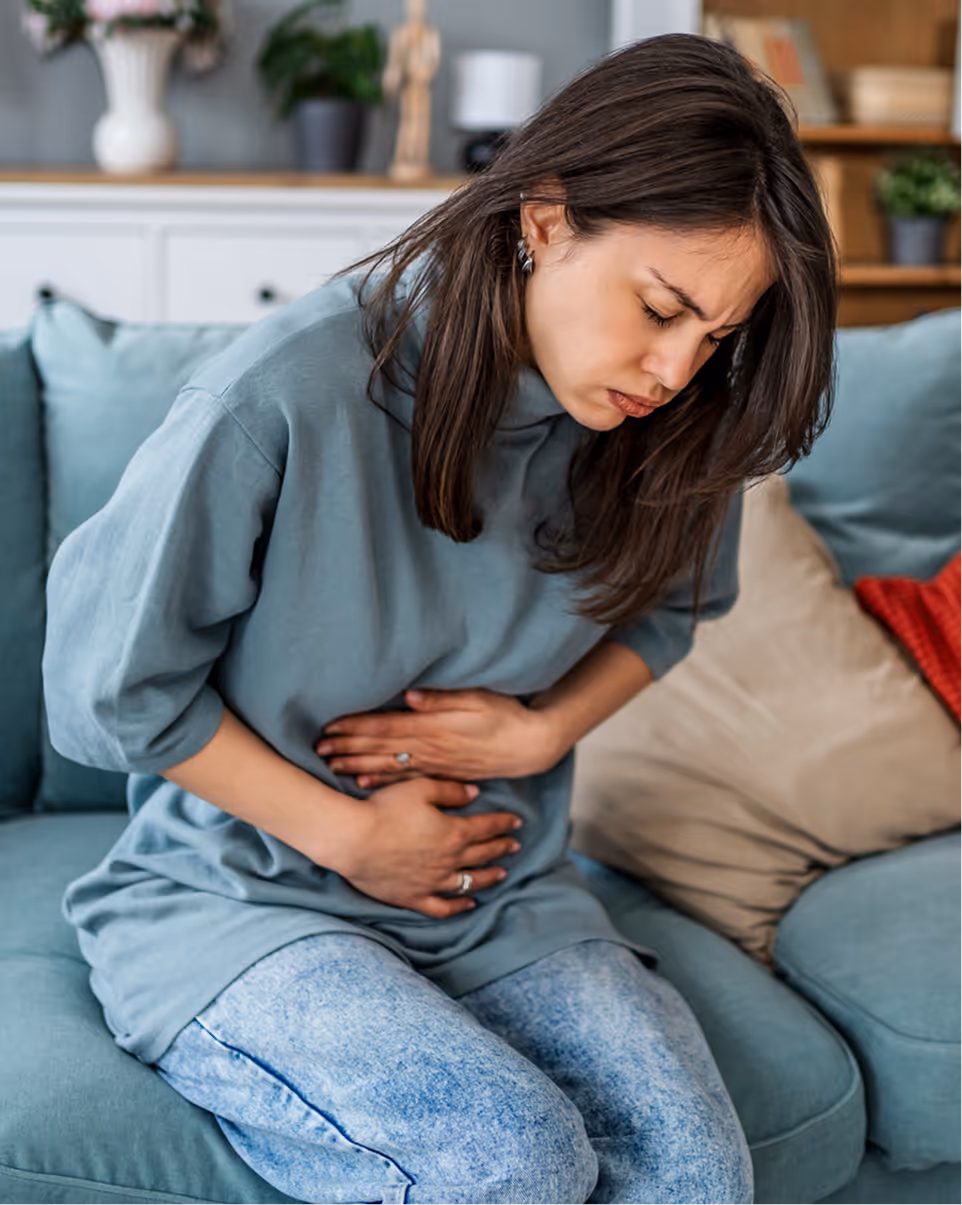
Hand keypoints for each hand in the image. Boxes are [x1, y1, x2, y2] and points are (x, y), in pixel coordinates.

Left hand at [314, 688, 564, 788]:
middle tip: (317, 750)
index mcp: (434, 726)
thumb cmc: (507, 715)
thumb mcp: (479, 697)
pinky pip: (406, 780)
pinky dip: (383, 782)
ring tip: (331, 766)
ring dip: (358, 766)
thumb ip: (442, 697)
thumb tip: (409, 695)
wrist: (531, 746)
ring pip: (389, 766)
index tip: (329, 726)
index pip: (386, 726)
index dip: (356, 727)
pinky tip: (364, 784)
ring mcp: (435, 764)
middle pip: (381, 748)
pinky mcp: (443, 773)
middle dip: (347, 748)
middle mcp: (430, 748)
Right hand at [335, 777, 523, 917]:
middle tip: (514, 846)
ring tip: (501, 873)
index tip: (517, 822)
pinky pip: (442, 907)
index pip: (487, 827)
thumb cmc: (385, 809)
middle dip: (501, 848)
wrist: (353, 840)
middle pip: (483, 855)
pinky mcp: (413, 897)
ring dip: (488, 877)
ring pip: (469, 882)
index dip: (504, 824)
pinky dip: (459, 906)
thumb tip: (474, 793)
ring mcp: (432, 882)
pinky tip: (469, 903)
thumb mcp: (420, 789)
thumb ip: (450, 792)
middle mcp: (448, 860)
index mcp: (453, 832)